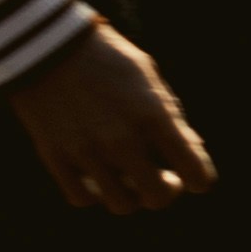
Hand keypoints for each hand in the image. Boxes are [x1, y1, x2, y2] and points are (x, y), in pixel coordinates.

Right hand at [5, 29, 211, 216]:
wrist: (50, 47)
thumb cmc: (110, 60)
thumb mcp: (151, 81)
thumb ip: (171, 119)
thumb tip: (191, 152)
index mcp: (153, 116)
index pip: (193, 170)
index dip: (200, 180)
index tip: (197, 180)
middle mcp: (121, 139)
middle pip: (157, 197)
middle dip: (167, 192)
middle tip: (165, 180)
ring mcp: (86, 151)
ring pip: (121, 204)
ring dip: (132, 196)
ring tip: (132, 179)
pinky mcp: (55, 157)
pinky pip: (82, 197)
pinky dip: (97, 194)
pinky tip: (102, 180)